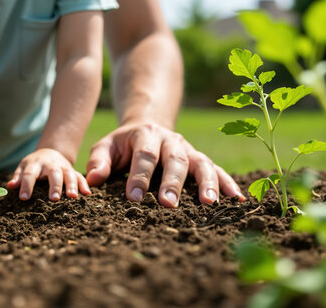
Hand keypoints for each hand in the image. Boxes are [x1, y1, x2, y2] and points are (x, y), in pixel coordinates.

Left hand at [7, 148, 90, 200]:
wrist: (50, 153)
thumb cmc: (34, 166)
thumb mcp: (24, 167)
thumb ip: (18, 177)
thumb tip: (10, 186)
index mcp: (35, 164)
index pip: (29, 174)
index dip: (26, 186)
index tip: (23, 198)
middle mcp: (50, 164)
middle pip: (53, 173)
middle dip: (54, 186)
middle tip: (54, 199)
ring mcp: (63, 167)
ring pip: (69, 174)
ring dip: (71, 185)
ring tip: (72, 197)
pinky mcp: (72, 171)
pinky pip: (80, 176)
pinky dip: (84, 184)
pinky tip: (87, 194)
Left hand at [85, 122, 244, 207]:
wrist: (147, 126)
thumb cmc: (122, 144)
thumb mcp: (106, 146)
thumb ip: (98, 161)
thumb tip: (93, 180)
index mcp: (146, 134)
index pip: (144, 156)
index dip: (139, 177)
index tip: (133, 198)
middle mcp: (171, 140)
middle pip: (175, 160)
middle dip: (172, 182)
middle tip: (168, 204)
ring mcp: (189, 149)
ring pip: (201, 164)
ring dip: (207, 183)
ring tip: (209, 204)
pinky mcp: (200, 160)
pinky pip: (217, 170)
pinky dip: (228, 184)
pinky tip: (238, 200)